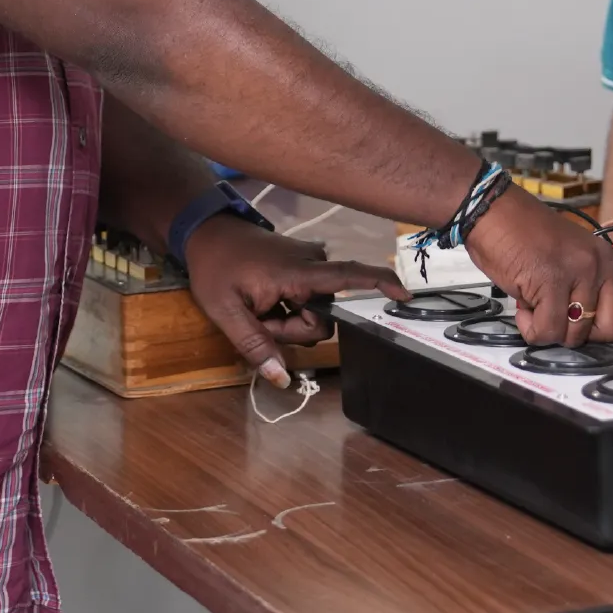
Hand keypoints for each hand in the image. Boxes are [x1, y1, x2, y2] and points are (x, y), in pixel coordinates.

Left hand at [182, 215, 404, 386]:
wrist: (207, 233)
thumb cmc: (214, 268)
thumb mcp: (225, 313)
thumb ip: (255, 345)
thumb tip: (282, 379)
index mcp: (297, 273)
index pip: (348, 276)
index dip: (379, 283)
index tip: (405, 295)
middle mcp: (312, 264)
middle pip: (321, 318)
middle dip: (292, 330)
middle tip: (258, 320)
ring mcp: (308, 262)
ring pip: (313, 312)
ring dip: (287, 320)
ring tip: (257, 307)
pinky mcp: (303, 264)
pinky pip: (307, 299)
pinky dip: (287, 308)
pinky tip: (264, 301)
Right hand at [461, 187, 612, 345]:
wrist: (492, 210)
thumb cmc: (521, 236)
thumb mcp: (567, 259)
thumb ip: (586, 289)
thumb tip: (590, 327)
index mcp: (607, 260)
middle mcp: (599, 265)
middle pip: (610, 330)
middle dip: (581, 336)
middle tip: (558, 317)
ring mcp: (578, 272)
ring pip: (574, 335)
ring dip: (548, 328)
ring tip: (534, 301)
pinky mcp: (553, 281)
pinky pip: (548, 330)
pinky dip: (530, 327)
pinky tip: (523, 305)